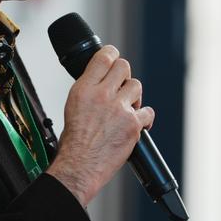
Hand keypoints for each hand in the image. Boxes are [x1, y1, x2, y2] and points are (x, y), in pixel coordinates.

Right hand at [46, 45, 153, 206]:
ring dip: (134, 97)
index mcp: (84, 89)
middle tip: (122, 88)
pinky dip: (145, 119)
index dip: (112, 54)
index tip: (115, 57)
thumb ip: (88, 92)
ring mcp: (119, 109)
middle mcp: (102, 95)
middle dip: (125, 76)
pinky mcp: (132, 124)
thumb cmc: (73, 143)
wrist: (79, 166)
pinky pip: (148, 112)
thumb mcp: (73, 107)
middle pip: (124, 67)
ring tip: (127, 110)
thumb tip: (101, 83)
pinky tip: (137, 125)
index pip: (103, 58)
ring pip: (137, 86)